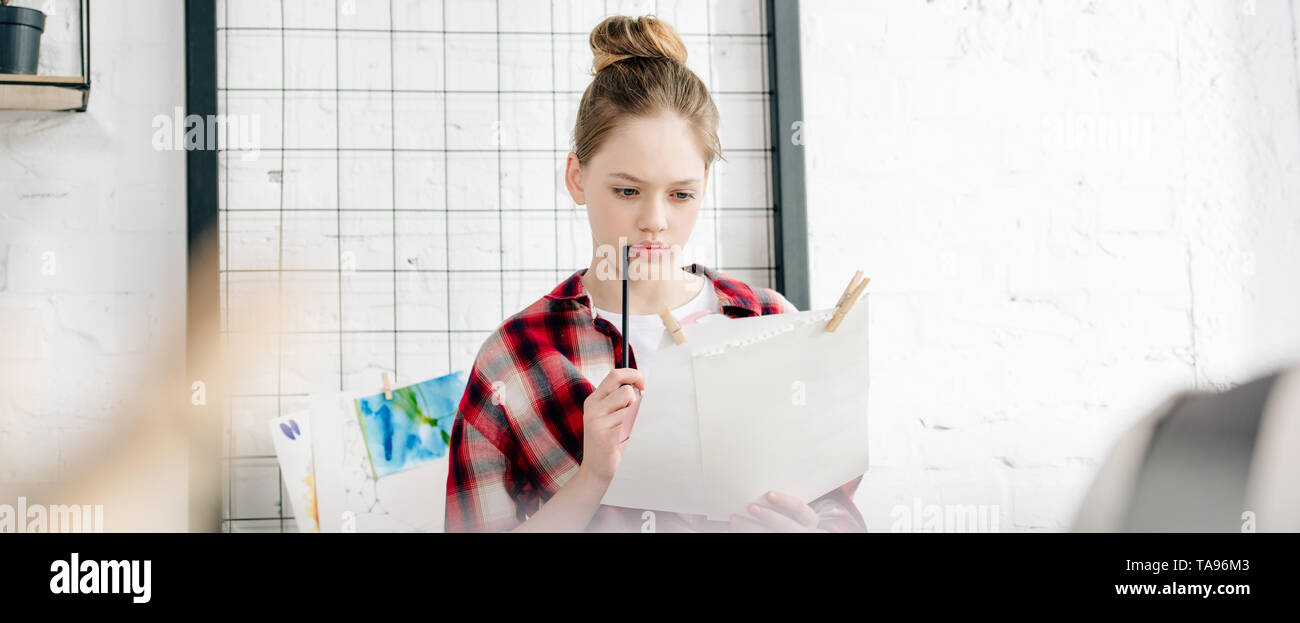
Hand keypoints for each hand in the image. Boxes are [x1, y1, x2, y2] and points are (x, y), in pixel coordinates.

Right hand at [578, 368, 644, 484]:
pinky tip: (621, 443)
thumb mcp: (608, 416)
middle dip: (634, 405)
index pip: (614, 375)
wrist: (595, 470)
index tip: (643, 384)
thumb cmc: (608, 440)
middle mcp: (592, 409)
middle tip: (627, 420)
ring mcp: (597, 423)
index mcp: (593, 400)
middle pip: (627, 392)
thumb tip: (641, 386)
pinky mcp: (606, 438)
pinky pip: (630, 427)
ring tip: (622, 434)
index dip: (633, 375)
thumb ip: (619, 400)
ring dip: (632, 423)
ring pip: (632, 411)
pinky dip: (631, 434)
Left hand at [729, 490, 825, 532]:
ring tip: (733, 518)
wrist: (788, 528)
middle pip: (786, 525)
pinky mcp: (775, 540)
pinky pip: (762, 538)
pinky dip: (744, 533)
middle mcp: (802, 531)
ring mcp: (789, 537)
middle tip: (749, 506)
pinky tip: (730, 527)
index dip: (786, 501)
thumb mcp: (792, 507)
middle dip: (768, 516)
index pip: (800, 508)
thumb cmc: (788, 513)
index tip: (769, 493)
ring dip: (750, 527)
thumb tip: (761, 473)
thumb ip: (779, 496)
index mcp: (807, 519)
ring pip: (770, 535)